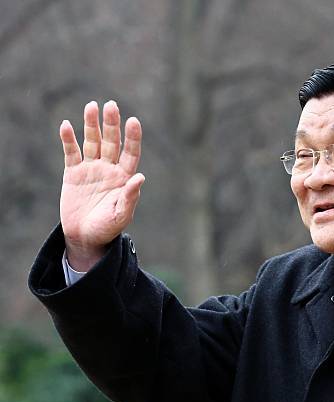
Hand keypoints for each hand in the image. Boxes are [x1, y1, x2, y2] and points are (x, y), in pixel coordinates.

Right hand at [60, 100, 144, 270]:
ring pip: (92, 142)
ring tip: (91, 106)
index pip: (130, 153)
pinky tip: (67, 126)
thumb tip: (140, 178)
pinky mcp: (73, 173)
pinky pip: (71, 153)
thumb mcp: (121, 215)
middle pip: (111, 142)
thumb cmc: (108, 228)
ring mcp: (91, 169)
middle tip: (111, 105)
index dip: (132, 137)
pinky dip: (69, 139)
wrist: (85, 237)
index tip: (133, 121)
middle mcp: (109, 169)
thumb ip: (130, 197)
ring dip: (91, 125)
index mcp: (124, 177)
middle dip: (111, 124)